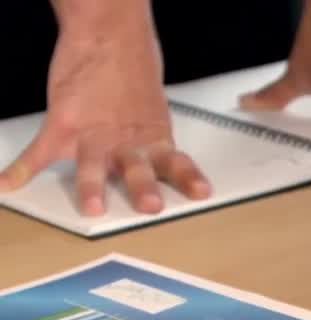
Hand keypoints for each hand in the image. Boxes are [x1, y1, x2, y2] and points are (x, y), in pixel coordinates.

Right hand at [0, 7, 209, 215]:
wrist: (107, 31)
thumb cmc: (132, 67)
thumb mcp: (151, 108)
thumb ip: (150, 137)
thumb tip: (154, 158)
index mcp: (154, 139)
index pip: (175, 164)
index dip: (188, 179)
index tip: (202, 193)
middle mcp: (127, 141)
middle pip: (138, 169)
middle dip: (144, 188)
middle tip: (150, 205)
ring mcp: (94, 133)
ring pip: (94, 165)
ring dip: (93, 186)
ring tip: (91, 207)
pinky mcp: (63, 122)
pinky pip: (38, 151)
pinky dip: (21, 169)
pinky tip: (8, 183)